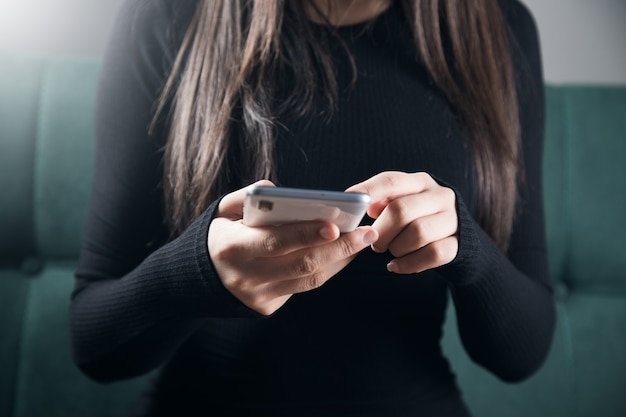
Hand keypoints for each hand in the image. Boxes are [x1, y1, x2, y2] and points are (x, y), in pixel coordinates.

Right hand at [208, 181, 378, 314]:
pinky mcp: (267, 306)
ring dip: (340, 259)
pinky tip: (344, 253)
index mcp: (232, 247)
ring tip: (363, 240)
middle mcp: (246, 276)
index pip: (276, 241)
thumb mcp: (222, 211)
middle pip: (302, 263)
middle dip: (339, 248)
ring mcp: (258, 295)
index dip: (306, 234)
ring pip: (309, 279)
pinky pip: (305, 287)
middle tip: (367, 232)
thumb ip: (247, 197)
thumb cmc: (219, 233)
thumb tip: (277, 191)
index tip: (335, 225)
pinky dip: (328, 268)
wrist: (196, 277)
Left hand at [346, 172, 458, 273]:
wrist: (458, 234)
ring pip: (418, 233)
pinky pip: (433, 254)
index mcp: (420, 182)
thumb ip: (381, 201)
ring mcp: (452, 220)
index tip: (348, 201)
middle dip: (381, 230)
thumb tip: (363, 205)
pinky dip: (409, 264)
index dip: (368, 190)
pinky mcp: (458, 244)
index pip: (391, 181)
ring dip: (395, 247)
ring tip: (389, 251)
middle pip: (402, 210)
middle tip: (372, 241)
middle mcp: (440, 196)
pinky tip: (395, 266)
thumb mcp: (402, 201)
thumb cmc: (418, 216)